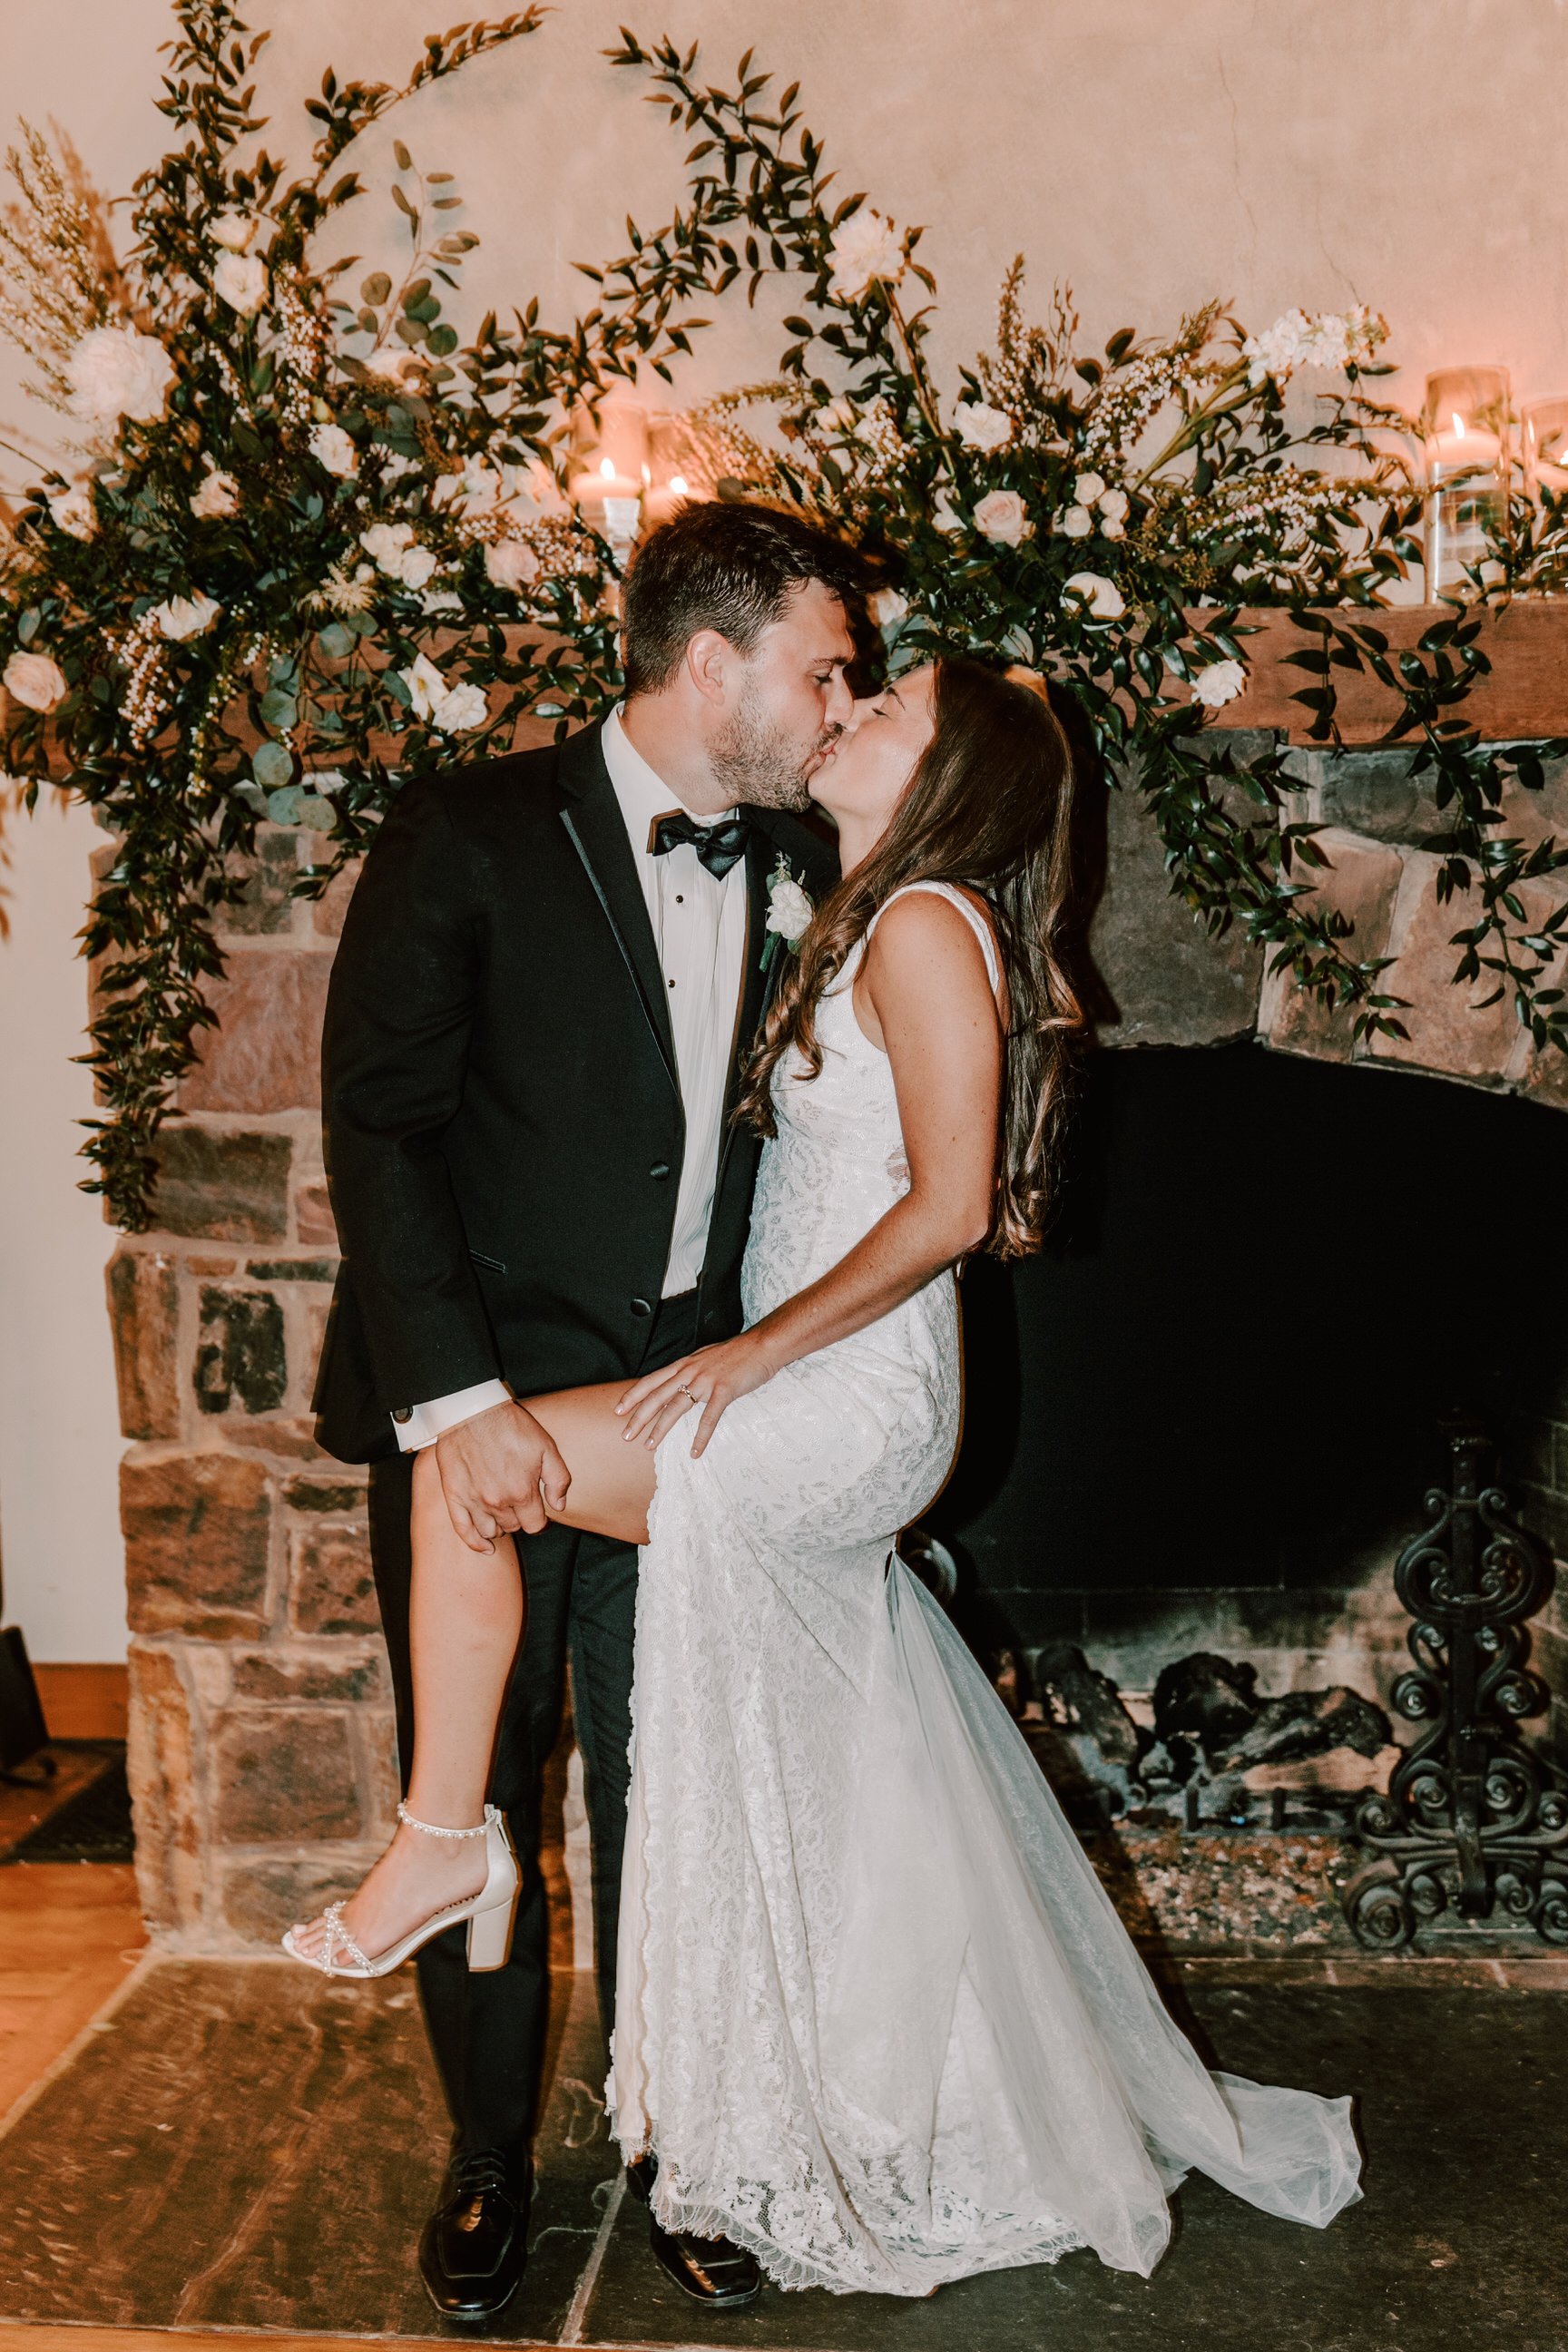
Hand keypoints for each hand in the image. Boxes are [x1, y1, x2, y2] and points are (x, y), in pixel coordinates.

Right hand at [434, 1399, 570, 1553]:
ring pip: (492, 1530)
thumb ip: (557, 1479)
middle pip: (514, 1527)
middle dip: (520, 1518)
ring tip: (503, 1511)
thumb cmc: (510, 1426)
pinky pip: (464, 1530)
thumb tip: (559, 1505)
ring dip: (500, 1526)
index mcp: (522, 1492)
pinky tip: (485, 1546)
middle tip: (519, 1503)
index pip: (535, 1525)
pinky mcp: (455, 1496)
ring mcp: (474, 1501)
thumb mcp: (546, 1447)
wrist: (472, 1411)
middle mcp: (498, 1502)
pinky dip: (475, 1542)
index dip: (539, 1520)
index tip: (539, 1511)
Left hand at [616, 1335, 777, 1458]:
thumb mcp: (705, 1358)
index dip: (632, 1395)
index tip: (617, 1410)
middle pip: (657, 1396)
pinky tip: (694, 1452)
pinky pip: (709, 1418)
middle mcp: (690, 1372)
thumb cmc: (736, 1354)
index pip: (651, 1381)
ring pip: (676, 1407)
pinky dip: (701, 1437)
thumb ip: (690, 1371)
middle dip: (639, 1417)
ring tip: (649, 1446)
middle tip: (625, 1435)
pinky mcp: (724, 1390)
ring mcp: (706, 1381)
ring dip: (661, 1428)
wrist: (762, 1345)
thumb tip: (678, 1383)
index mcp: (684, 1365)